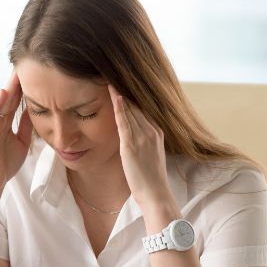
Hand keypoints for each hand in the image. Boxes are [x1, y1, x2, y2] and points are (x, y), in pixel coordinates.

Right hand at [0, 72, 33, 191]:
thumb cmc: (6, 162)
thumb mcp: (22, 140)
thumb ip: (26, 125)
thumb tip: (36, 110)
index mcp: (6, 122)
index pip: (16, 99)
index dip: (25, 86)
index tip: (35, 71)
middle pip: (9, 96)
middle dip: (17, 81)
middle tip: (27, 62)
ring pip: (1, 102)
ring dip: (8, 87)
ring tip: (16, 72)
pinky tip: (4, 92)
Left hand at [108, 84, 176, 210]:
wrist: (156, 194)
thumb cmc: (151, 179)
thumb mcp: (150, 156)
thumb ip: (143, 143)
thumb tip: (133, 137)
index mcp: (156, 132)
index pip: (142, 108)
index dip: (131, 96)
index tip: (121, 81)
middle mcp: (151, 131)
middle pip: (136, 105)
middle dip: (125, 90)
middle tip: (113, 72)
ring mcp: (142, 137)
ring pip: (130, 109)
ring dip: (119, 93)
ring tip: (110, 77)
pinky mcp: (131, 145)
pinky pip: (124, 121)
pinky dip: (118, 107)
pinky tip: (112, 95)